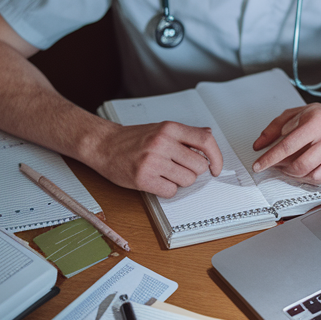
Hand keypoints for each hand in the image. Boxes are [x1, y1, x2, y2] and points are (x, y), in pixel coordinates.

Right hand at [94, 121, 223, 197]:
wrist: (103, 144)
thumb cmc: (132, 139)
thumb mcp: (161, 128)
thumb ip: (185, 134)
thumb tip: (209, 137)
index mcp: (169, 128)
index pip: (205, 141)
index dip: (216, 157)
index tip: (215, 167)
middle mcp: (162, 142)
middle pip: (199, 166)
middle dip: (192, 171)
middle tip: (179, 168)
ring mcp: (152, 161)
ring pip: (187, 180)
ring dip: (180, 181)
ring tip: (165, 173)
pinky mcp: (143, 178)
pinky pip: (170, 191)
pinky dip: (166, 189)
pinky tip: (156, 180)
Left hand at [252, 104, 320, 184]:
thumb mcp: (296, 114)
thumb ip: (274, 128)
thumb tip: (259, 145)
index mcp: (317, 121)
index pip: (288, 145)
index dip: (270, 158)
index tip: (258, 165)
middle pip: (299, 163)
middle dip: (281, 168)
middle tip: (274, 165)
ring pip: (309, 174)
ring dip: (292, 174)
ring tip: (287, 166)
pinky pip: (319, 179)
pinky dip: (306, 178)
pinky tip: (302, 170)